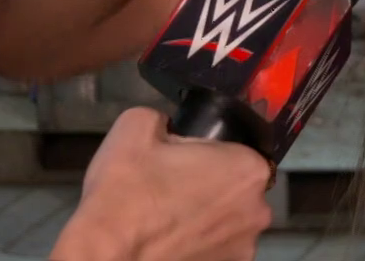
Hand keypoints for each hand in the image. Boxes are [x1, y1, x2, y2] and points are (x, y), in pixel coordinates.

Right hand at [51, 107, 272, 260]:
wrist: (105, 256)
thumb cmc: (127, 192)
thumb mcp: (136, 126)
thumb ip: (163, 118)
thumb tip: (167, 128)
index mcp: (249, 169)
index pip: (237, 148)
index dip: (206, 151)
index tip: (180, 161)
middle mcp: (258, 211)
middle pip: (235, 187)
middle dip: (208, 185)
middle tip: (168, 188)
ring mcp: (244, 250)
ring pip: (226, 222)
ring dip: (204, 218)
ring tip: (164, 219)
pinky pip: (214, 249)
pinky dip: (196, 244)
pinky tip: (167, 242)